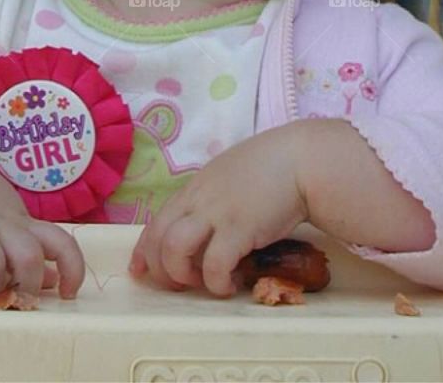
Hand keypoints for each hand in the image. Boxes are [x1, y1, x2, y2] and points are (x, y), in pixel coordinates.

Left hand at [128, 124, 309, 297]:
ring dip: (183, 274)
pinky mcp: (239, 228)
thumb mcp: (231, 175)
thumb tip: (208, 224)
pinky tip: (231, 284)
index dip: (144, 249)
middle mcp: (199, 198)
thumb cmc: (274, 166)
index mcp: (196, 186)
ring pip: (174, 248)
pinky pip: (214, 265)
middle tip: (181, 284)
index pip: (157, 220)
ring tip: (204, 281)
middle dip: (161, 269)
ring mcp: (216, 212)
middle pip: (158, 237)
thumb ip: (214, 195)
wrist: (302, 159)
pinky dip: (217, 283)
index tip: (141, 270)